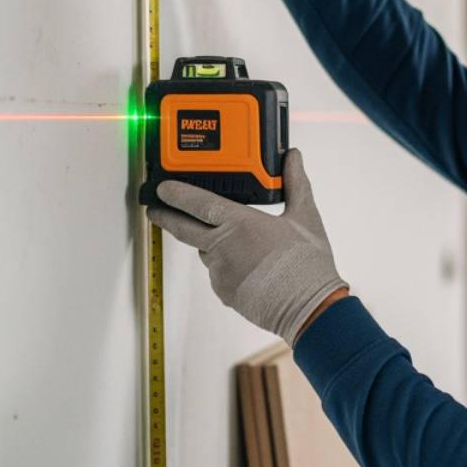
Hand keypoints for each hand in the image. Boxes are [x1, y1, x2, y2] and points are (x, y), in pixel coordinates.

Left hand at [147, 149, 346, 342]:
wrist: (310, 307)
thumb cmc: (307, 266)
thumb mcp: (305, 217)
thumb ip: (295, 183)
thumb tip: (293, 158)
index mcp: (240, 224)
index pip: (197, 203)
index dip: (176, 193)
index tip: (163, 188)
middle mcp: (223, 247)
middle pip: (183, 228)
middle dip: (165, 216)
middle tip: (155, 208)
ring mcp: (220, 272)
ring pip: (205, 252)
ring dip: (210, 244)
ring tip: (235, 243)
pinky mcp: (223, 292)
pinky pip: (216, 273)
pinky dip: (226, 266)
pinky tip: (248, 266)